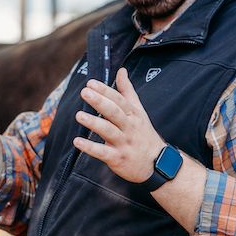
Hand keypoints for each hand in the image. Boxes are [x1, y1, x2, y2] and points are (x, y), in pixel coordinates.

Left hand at [72, 68, 164, 182]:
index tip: (91, 83)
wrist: (158, 164)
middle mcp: (129, 127)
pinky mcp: (118, 158)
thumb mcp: (139, 111)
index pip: (119, 100)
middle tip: (85, 92)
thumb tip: (121, 70)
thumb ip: (128, 91)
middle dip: (100, 102)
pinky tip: (77, 142)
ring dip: (94, 123)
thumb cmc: (144, 135)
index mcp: (133, 115)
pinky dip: (90, 148)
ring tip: (79, 115)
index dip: (105, 91)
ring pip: (109, 131)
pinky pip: (103, 152)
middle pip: (115, 112)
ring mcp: (124, 143)